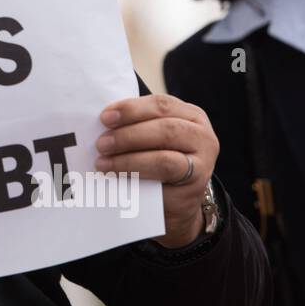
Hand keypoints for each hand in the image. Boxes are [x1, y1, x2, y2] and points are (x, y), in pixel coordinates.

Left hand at [94, 94, 218, 247]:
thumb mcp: (152, 137)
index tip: (105, 118)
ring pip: (165, 158)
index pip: (161, 105)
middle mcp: (202, 137)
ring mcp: (202, 164)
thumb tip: (102, 122)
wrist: (175, 200)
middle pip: (165, 129)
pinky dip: (137, 177)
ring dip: (128, 159)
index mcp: (191, 115)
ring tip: (103, 162)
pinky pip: (163, 184)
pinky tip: (117, 177)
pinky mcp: (193, 190)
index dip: (131, 109)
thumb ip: (136, 124)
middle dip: (128, 135)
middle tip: (101, 144)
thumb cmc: (158, 158)